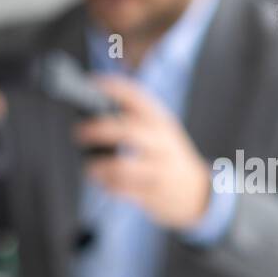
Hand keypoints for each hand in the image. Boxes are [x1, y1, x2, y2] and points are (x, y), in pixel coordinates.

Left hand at [74, 75, 212, 229]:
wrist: (198, 192)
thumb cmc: (169, 157)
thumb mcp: (161, 133)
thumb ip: (134, 121)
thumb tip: (92, 115)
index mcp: (162, 122)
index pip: (138, 97)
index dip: (113, 88)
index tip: (92, 83)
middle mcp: (162, 143)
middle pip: (129, 131)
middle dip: (100, 130)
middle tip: (79, 132)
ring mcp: (160, 169)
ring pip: (124, 167)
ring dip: (101, 167)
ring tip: (90, 167)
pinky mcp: (154, 193)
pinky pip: (125, 190)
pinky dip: (108, 186)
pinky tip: (103, 182)